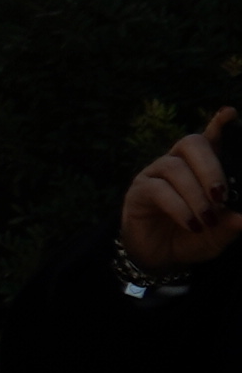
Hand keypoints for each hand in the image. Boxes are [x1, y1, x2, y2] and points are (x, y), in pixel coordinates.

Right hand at [121, 107, 238, 277]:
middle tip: (221, 195)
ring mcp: (155, 175)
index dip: (219, 124)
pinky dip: (179, 207)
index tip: (230, 113)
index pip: (210, 139)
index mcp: (201, 168)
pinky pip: (159, 189)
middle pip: (191, 143)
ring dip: (195, 194)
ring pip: (175, 167)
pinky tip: (191, 224)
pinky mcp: (139, 191)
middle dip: (210, 167)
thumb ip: (233, 223)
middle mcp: (177, 164)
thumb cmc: (193, 239)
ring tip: (207, 218)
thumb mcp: (220, 234)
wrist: (160, 258)